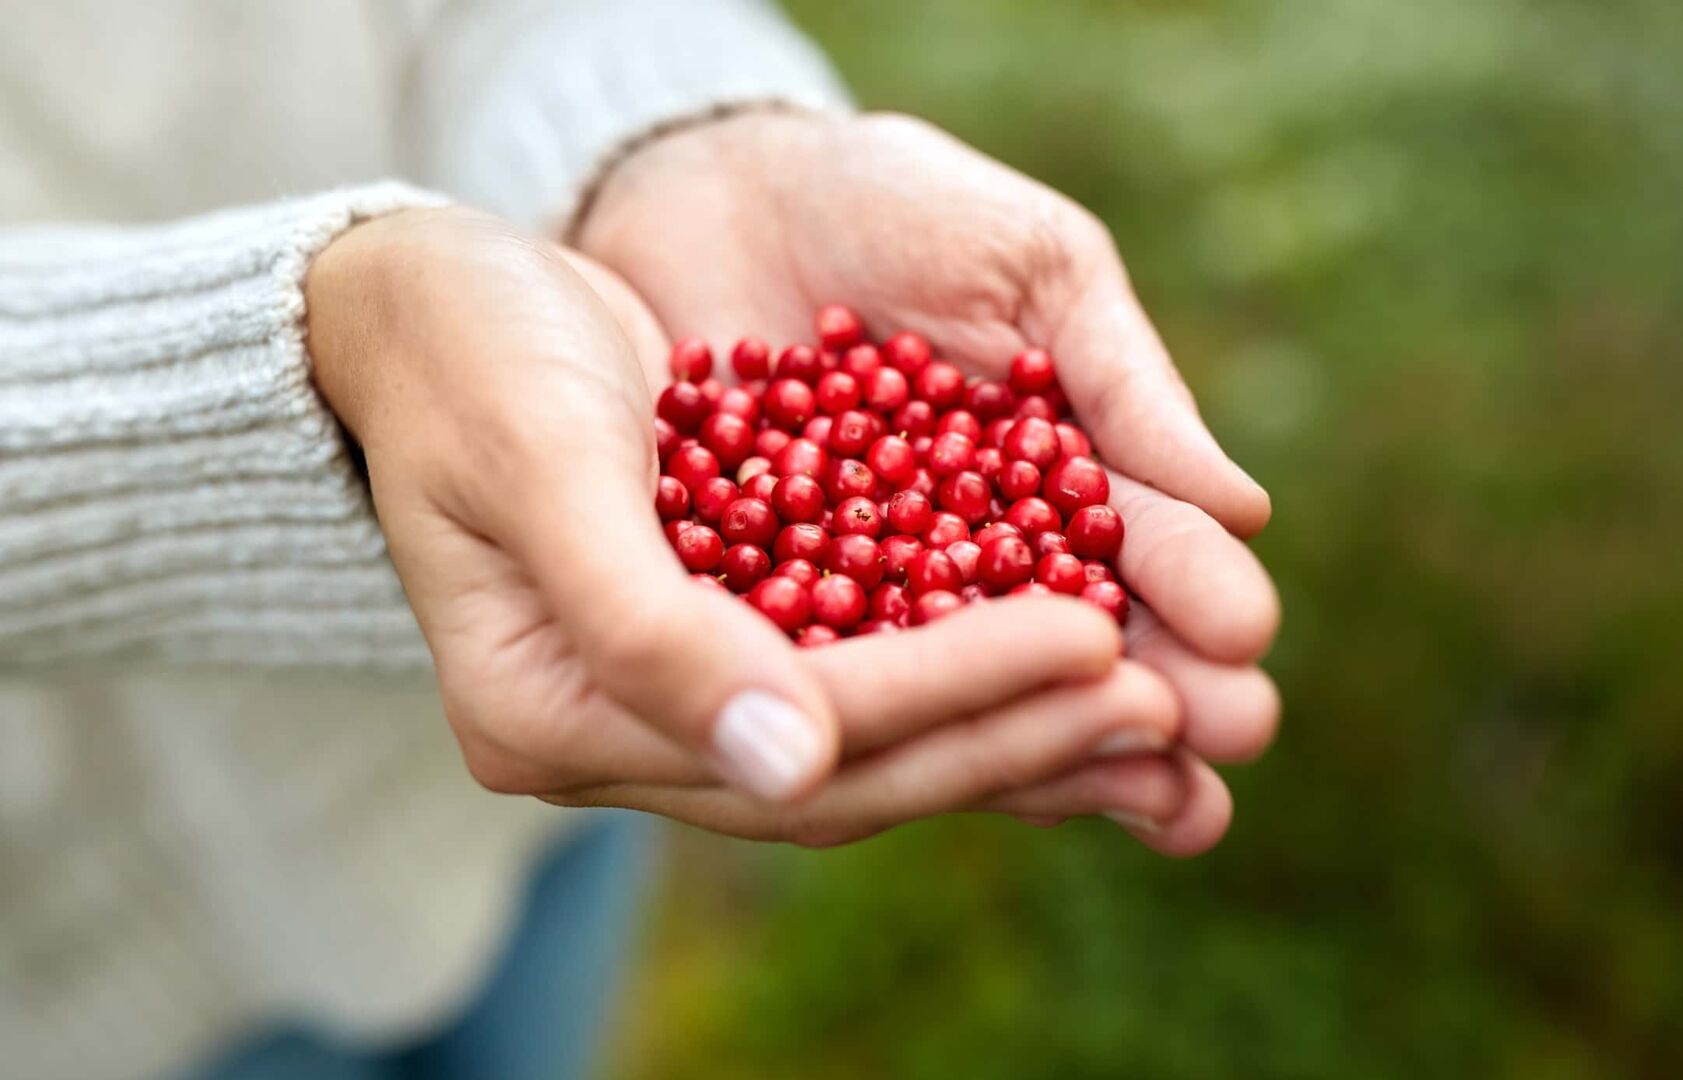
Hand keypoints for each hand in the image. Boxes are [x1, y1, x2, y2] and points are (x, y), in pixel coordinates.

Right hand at [303, 207, 1192, 845]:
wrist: (430, 303)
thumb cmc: (468, 357)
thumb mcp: (544, 466)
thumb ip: (649, 630)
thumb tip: (794, 765)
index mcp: (549, 718)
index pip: (789, 734)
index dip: (950, 697)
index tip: (1100, 646)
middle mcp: (619, 734)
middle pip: (848, 765)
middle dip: (1013, 734)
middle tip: (1171, 705)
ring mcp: (673, 697)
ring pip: (872, 739)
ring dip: (1016, 723)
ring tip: (1157, 707)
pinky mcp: (722, 638)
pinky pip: (867, 671)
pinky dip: (970, 665)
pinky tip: (1074, 652)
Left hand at [574, 111, 1280, 851]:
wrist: (721, 186)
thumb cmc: (895, 206)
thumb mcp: (1029, 267)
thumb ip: (1118, 380)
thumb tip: (1243, 507)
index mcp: (1065, 469)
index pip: (1143, 547)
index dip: (1196, 595)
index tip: (1245, 643)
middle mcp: (983, 552)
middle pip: (1073, 644)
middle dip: (1153, 699)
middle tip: (1223, 747)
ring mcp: (878, 587)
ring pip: (967, 683)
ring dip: (1049, 743)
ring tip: (1144, 805)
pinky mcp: (766, 603)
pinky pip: (826, 665)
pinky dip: (880, 713)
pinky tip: (935, 763)